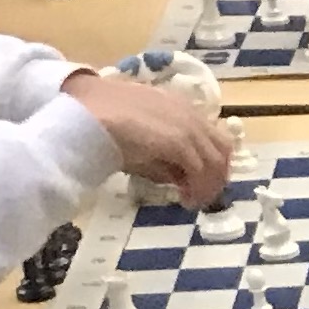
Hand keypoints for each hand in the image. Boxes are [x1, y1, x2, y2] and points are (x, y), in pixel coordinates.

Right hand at [63, 71, 231, 201]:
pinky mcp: (178, 141)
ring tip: (192, 201)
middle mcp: (189, 114)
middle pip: (222, 149)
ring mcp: (186, 126)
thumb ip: (164, 158)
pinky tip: (186, 200)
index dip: (213, 163)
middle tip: (202, 196)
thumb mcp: (142, 142)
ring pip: (215, 161)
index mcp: (180, 107)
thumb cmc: (105, 123)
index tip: (202, 182)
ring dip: (208, 185)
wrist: (87, 113)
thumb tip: (180, 179)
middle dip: (216, 176)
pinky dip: (198, 189)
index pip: (213, 136)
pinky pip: (200, 170)